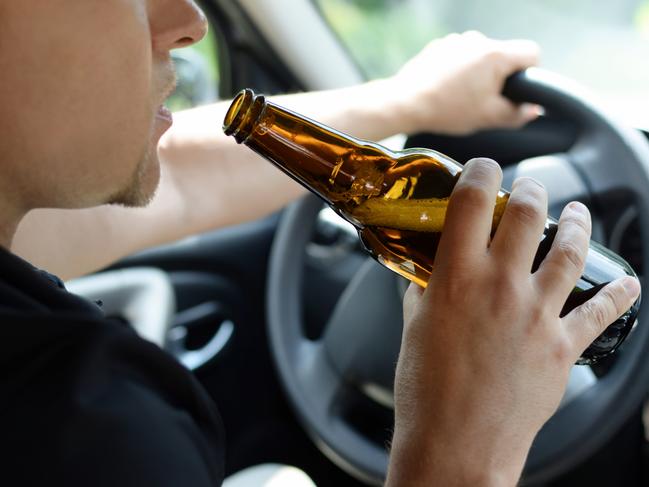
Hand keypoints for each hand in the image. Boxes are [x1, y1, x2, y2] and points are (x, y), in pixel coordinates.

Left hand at [385, 31, 539, 134]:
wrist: (406, 103)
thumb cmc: (447, 110)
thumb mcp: (488, 118)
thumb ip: (517, 114)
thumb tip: (532, 110)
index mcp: (495, 54)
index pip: (532, 53)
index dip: (531, 73)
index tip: (518, 90)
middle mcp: (478, 40)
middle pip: (504, 55)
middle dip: (500, 77)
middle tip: (485, 101)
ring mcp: (457, 40)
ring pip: (480, 56)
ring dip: (478, 74)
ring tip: (461, 97)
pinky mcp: (440, 46)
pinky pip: (460, 56)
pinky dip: (459, 70)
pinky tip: (447, 89)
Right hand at [386, 158, 640, 485]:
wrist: (456, 446)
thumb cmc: (426, 392)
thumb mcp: (414, 329)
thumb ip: (424, 291)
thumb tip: (430, 271)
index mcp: (456, 278)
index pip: (472, 201)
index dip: (480, 172)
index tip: (483, 168)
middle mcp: (500, 286)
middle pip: (528, 213)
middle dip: (531, 189)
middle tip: (529, 188)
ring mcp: (537, 314)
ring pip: (570, 249)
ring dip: (577, 222)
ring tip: (577, 212)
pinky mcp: (563, 346)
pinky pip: (602, 311)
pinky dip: (619, 294)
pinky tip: (626, 283)